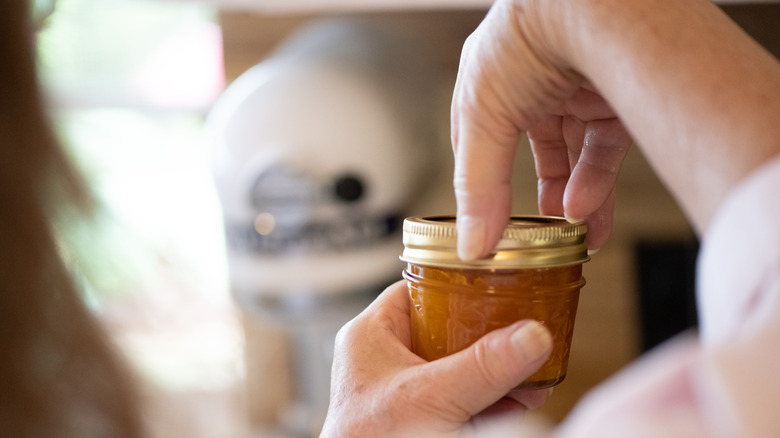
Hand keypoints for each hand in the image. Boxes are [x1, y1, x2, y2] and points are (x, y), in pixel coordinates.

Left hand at [320, 280, 552, 436]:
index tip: (498, 283)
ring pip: (462, 366)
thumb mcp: (430, 397)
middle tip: (527, 333)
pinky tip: (523, 399)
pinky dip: (494, 399)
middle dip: (492, 338)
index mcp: (371, 336)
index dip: (459, 283)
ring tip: (536, 371)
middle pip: (450, 329)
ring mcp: (406, 392)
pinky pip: (464, 398)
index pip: (419, 289)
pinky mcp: (424, 419)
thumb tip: (530, 336)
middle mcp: (388, 359)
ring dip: (500, 371)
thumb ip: (482, 366)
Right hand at [451, 0, 631, 259]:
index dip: (484, 183)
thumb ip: (479, 185)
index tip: (488, 225)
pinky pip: (605, 149)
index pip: (481, 142)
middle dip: (538, 197)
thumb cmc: (528, 35)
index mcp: (490, 81)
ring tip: (571, 234)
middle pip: (535, 151)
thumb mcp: (483, 117)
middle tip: (538, 238)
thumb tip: (472, 244)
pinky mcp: (615, 97)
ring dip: (572, 199)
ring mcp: (576, 89)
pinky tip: (585, 210)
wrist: (595, 5)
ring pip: (575, 155)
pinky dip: (596, 182)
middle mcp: (534, 84)